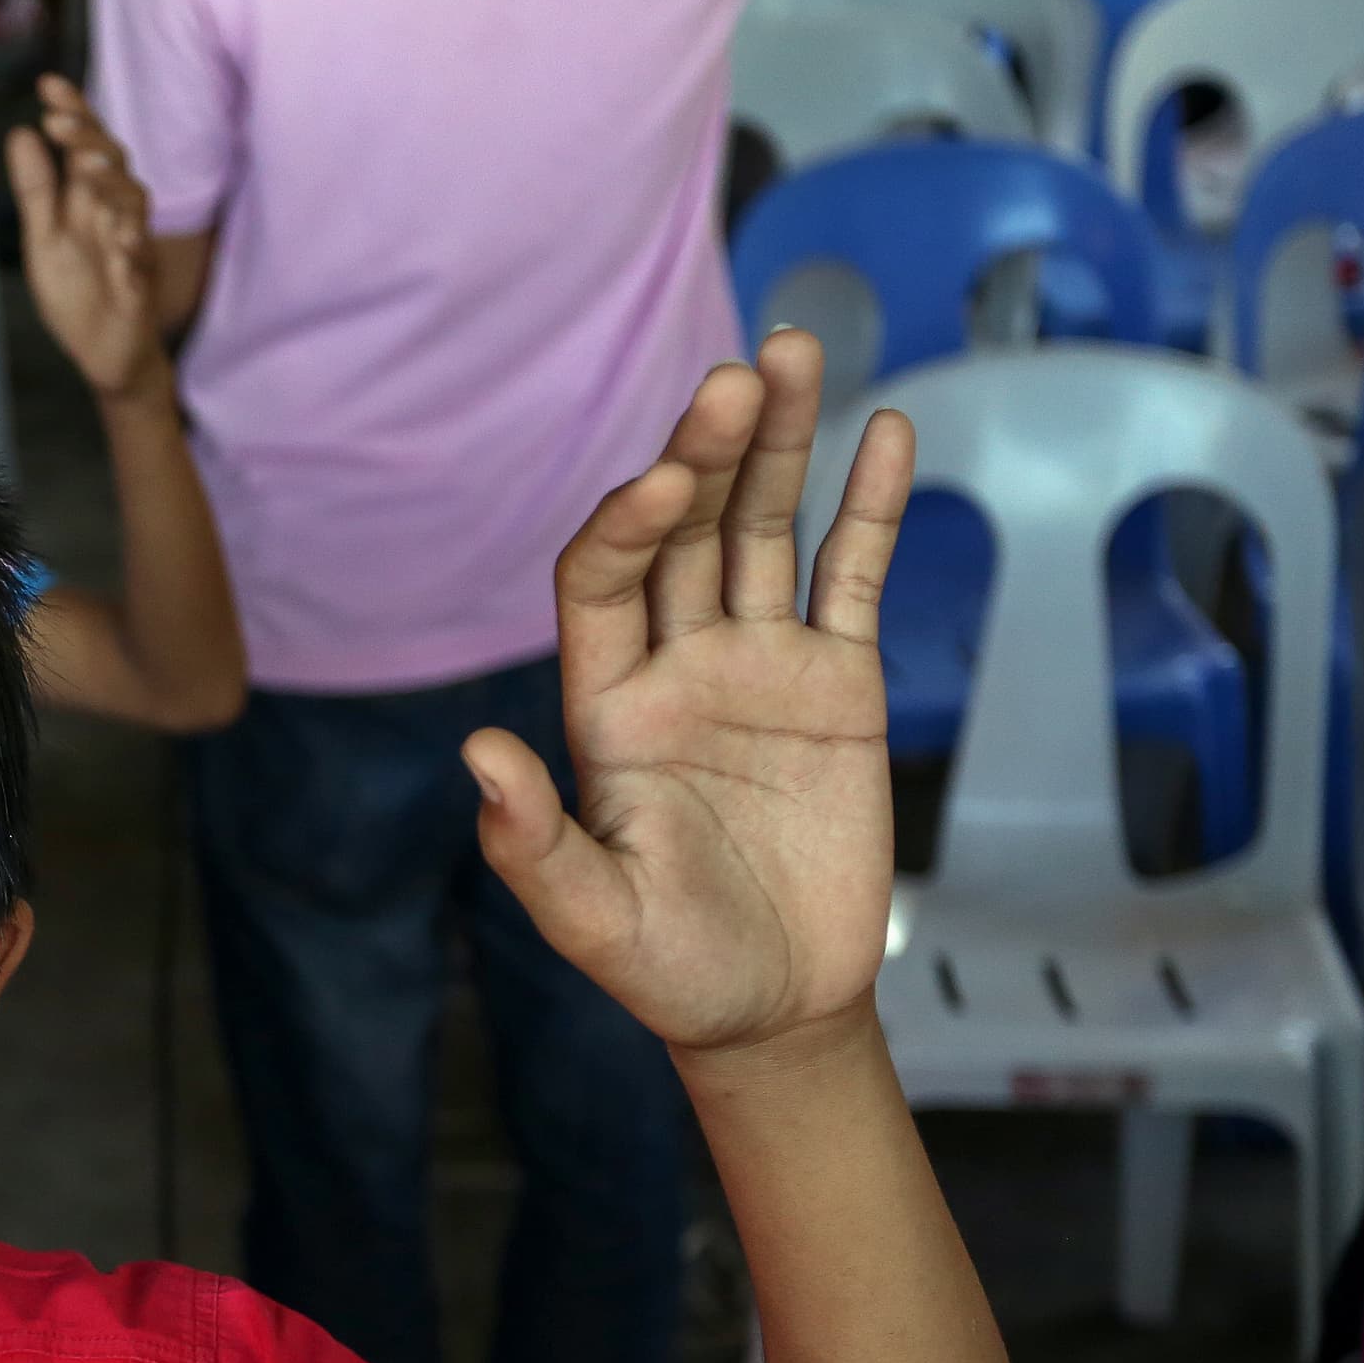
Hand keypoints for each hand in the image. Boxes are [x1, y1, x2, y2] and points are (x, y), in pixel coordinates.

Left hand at [8, 76, 161, 400]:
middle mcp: (114, 214)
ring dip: (111, 181)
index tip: (47, 83)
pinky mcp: (140, 286)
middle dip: (87, 136)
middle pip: (111, 160)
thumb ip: (36, 190)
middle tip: (55, 119)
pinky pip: (141, 260)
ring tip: (85, 164)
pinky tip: (120, 235)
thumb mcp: (43, 239)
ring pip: (133, 201)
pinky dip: (133, 245)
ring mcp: (132, 246)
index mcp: (88, 200)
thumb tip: (19, 132)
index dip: (73, 111)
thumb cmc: (78, 295)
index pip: (83, 144)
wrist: (104, 357)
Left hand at [464, 327, 909, 1058]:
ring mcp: (759, 667)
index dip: (629, 522)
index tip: (669, 480)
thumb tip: (477, 755)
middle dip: (706, 450)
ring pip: (764, 530)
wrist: (775, 1010)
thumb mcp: (593, 922)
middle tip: (738, 376)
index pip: (602, 579)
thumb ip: (534, 843)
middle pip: (684, 531)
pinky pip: (852, 576)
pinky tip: (886, 430)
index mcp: (605, 708)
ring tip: (791, 352)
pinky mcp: (839, 686)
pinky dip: (869, 506)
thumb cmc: (672, 973)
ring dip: (777, 444)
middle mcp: (676, 666)